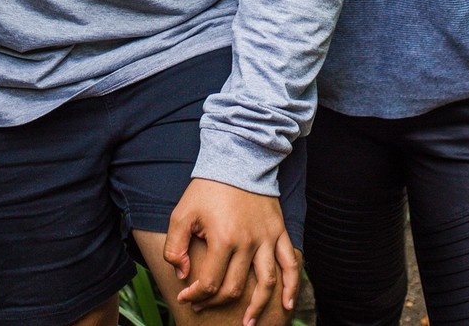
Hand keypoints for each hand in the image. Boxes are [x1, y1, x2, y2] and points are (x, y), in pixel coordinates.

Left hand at [163, 178, 299, 325]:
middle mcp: (248, 243)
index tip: (186, 298)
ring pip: (266, 283)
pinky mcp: (279, 231)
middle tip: (204, 306)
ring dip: (257, 307)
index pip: (210, 283)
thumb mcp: (182, 212)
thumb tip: (183, 275)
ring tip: (248, 323)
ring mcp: (267, 238)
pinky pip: (291, 263)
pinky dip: (292, 286)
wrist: (238, 158)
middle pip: (234, 287)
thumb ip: (176, 246)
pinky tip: (288, 304)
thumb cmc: (207, 187)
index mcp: (223, 239)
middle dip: (217, 302)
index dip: (196, 296)